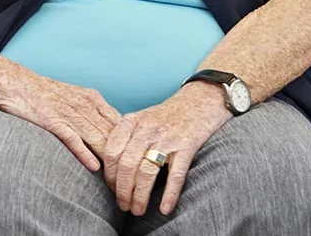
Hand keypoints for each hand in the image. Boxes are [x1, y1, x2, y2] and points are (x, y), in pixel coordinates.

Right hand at [0, 69, 121, 171]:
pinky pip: (73, 139)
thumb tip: (110, 131)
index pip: (122, 125)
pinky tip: (94, 167)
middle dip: (124, 158)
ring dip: (109, 162)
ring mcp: (69, 113)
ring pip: (98, 139)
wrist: (14, 82)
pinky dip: (85, 154)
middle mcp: (85, 105)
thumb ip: (92, 112)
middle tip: (132, 180)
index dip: (131, 146)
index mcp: (92, 99)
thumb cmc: (43, 93)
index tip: (137, 164)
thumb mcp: (74, 96)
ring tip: (116, 182)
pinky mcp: (53, 120)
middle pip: (113, 135)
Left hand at [101, 83, 231, 216]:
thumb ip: (126, 137)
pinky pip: (175, 175)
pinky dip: (169, 194)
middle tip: (122, 205)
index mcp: (131, 122)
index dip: (109, 174)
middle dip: (121, 189)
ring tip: (137, 210)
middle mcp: (146, 129)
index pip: (111, 152)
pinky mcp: (187, 146)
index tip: (110, 189)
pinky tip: (164, 209)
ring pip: (146, 172)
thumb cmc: (168, 114)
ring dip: (140, 195)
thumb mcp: (142, 119)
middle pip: (126, 165)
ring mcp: (167, 138)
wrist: (201, 99)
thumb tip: (112, 167)